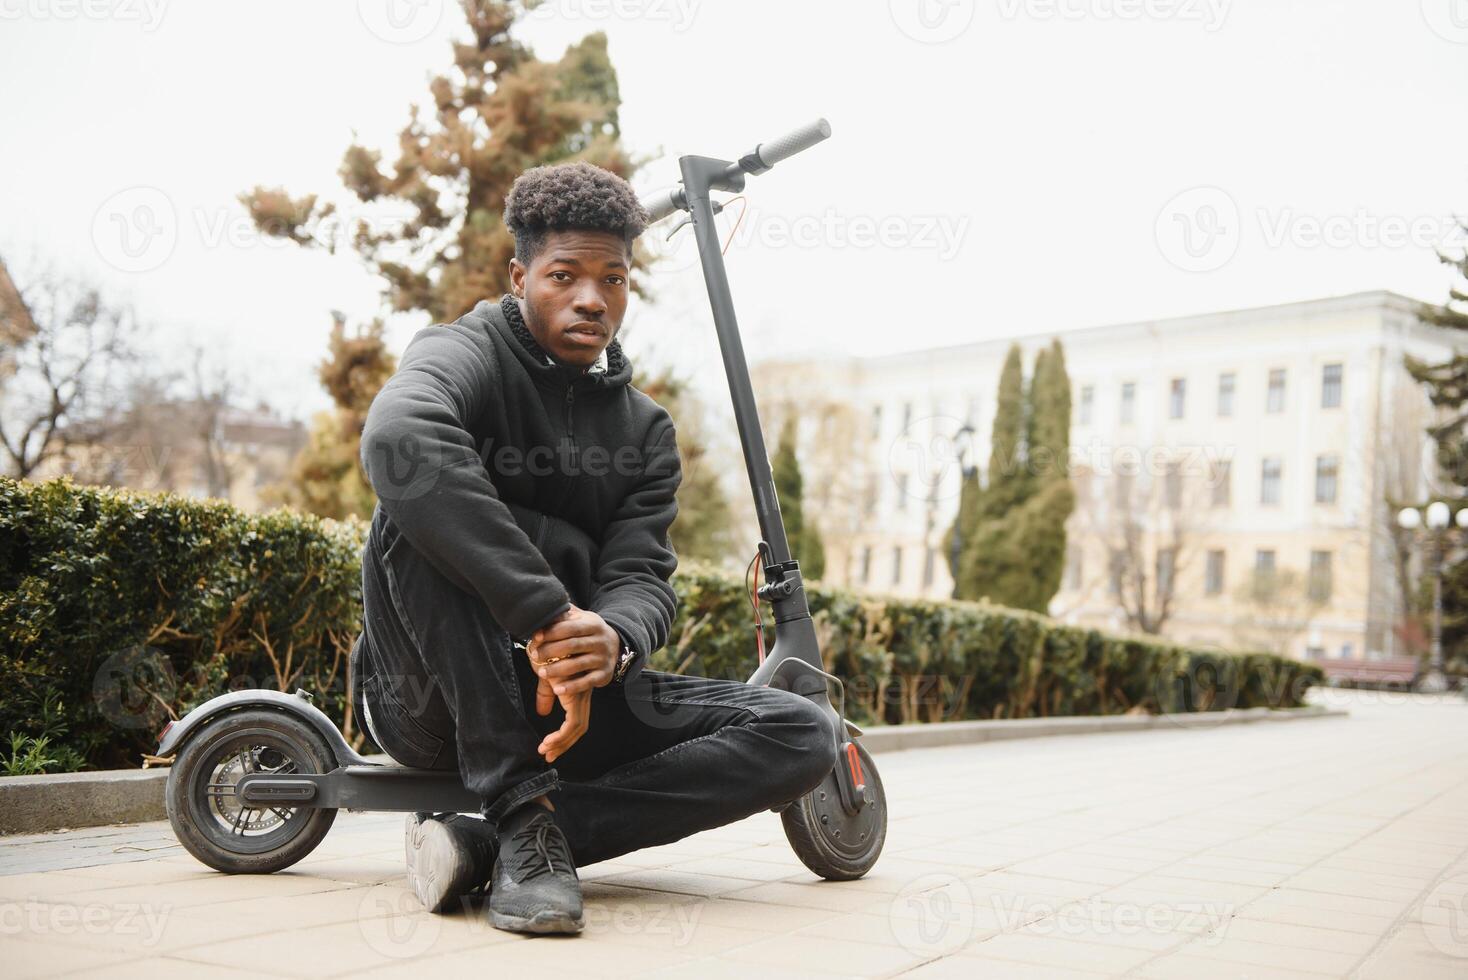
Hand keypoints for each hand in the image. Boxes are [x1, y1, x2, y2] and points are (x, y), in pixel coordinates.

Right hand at [525, 604, 619, 761]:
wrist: (548, 637)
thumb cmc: (547, 653)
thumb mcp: (545, 678)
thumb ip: (546, 694)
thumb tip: (543, 712)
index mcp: (576, 691)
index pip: (575, 719)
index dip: (565, 735)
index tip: (550, 746)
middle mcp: (581, 694)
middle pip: (579, 727)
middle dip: (564, 744)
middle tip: (549, 756)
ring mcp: (579, 695)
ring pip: (576, 729)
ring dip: (561, 743)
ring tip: (545, 751)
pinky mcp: (574, 695)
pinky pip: (572, 724)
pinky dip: (560, 736)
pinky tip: (547, 741)